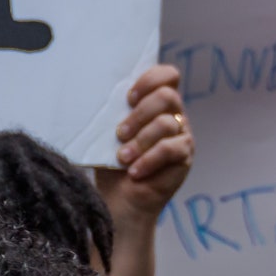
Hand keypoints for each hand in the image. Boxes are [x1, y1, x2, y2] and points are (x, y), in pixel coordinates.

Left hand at [108, 64, 192, 217]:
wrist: (120, 199)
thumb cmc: (111, 163)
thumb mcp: (107, 133)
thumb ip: (110, 113)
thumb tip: (92, 95)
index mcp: (155, 103)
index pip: (167, 76)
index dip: (150, 80)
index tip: (128, 98)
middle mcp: (173, 114)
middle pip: (167, 96)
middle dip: (139, 114)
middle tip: (119, 133)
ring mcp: (182, 134)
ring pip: (167, 123)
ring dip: (140, 141)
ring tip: (122, 158)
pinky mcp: (184, 156)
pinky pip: (170, 149)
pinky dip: (148, 160)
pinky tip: (134, 171)